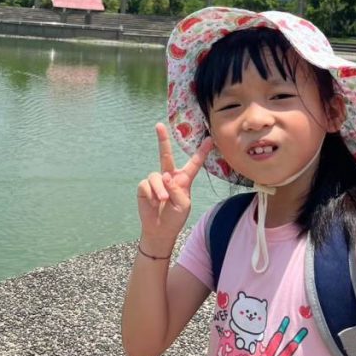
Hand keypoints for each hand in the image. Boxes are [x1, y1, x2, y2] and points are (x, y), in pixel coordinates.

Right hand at [136, 123, 212, 254]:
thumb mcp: (183, 205)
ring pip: (156, 176)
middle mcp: (169, 176)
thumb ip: (176, 190)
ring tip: (162, 200)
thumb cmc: (175, 217)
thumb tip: (165, 176)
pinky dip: (151, 195)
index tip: (210, 139)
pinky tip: (153, 203)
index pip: (194, 164)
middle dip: (162, 139)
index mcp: (183, 180)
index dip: (201, 152)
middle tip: (159, 125)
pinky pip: (147, 185)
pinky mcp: (145, 186)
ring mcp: (156, 180)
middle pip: (166, 155)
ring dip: (160, 190)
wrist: (160, 229)